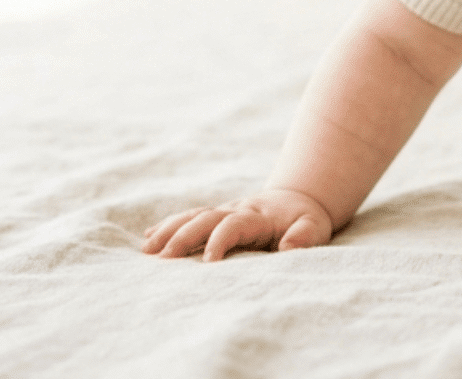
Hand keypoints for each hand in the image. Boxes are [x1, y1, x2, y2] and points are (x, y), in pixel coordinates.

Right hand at [140, 188, 333, 260]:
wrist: (298, 199)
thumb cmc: (305, 219)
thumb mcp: (314, 227)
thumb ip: (304, 236)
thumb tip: (288, 248)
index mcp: (257, 216)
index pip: (234, 224)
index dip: (220, 241)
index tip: (207, 263)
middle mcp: (235, 210)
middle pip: (204, 218)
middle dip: (182, 236)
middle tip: (163, 258)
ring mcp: (223, 212)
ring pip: (191, 216)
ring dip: (168, 230)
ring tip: (147, 250)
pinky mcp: (215, 217)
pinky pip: (188, 218)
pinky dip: (168, 226)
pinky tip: (147, 238)